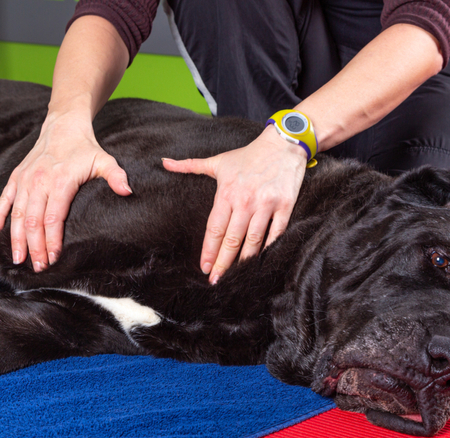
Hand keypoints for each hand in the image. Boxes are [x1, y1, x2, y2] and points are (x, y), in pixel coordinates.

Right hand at [0, 110, 131, 271]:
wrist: (63, 127)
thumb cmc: (85, 149)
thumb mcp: (105, 161)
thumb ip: (116, 176)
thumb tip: (127, 191)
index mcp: (60, 181)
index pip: (54, 217)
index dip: (52, 239)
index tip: (54, 257)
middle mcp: (38, 182)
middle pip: (33, 221)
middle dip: (35, 247)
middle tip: (39, 267)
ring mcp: (25, 181)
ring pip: (16, 215)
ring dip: (17, 239)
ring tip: (20, 259)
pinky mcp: (16, 178)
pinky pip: (4, 200)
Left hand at [163, 125, 306, 283]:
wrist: (283, 144)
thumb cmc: (249, 155)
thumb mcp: (218, 161)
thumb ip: (191, 165)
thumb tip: (164, 162)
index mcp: (227, 193)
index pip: (215, 228)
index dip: (208, 250)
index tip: (203, 267)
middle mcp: (245, 201)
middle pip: (232, 239)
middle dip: (222, 262)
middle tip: (216, 280)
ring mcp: (266, 204)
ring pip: (253, 240)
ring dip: (244, 261)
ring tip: (236, 276)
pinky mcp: (284, 206)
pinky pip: (276, 233)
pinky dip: (268, 248)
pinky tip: (261, 261)